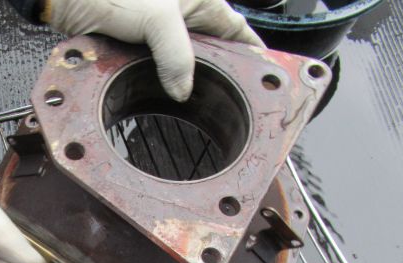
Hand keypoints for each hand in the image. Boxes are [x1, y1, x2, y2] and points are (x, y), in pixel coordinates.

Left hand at [43, 0, 263, 101]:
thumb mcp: (156, 20)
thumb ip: (177, 56)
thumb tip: (184, 90)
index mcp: (201, 3)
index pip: (239, 33)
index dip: (254, 57)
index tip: (265, 82)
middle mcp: (184, 16)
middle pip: (213, 53)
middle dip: (219, 79)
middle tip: (226, 107)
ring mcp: (160, 32)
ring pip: (182, 66)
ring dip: (185, 85)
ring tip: (197, 111)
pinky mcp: (137, 45)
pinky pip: (156, 70)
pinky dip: (159, 85)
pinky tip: (161, 100)